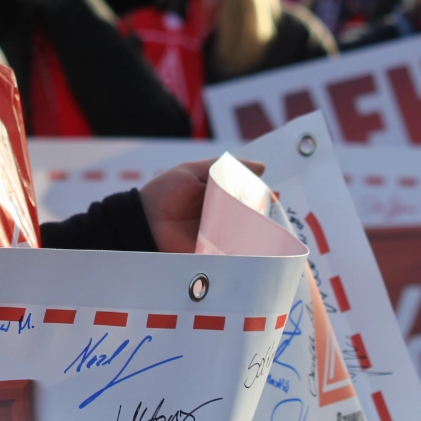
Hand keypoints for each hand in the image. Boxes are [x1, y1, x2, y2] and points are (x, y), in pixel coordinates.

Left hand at [138, 157, 264, 253]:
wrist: (144, 220)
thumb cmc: (165, 192)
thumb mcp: (193, 172)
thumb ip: (224, 168)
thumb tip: (261, 167)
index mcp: (218, 197)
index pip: (247, 196)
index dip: (263, 196)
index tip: (276, 195)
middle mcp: (221, 217)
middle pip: (250, 217)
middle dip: (265, 216)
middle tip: (275, 214)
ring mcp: (218, 236)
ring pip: (246, 235)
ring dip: (258, 232)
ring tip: (269, 229)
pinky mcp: (213, 253)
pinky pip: (234, 253)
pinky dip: (246, 251)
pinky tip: (258, 246)